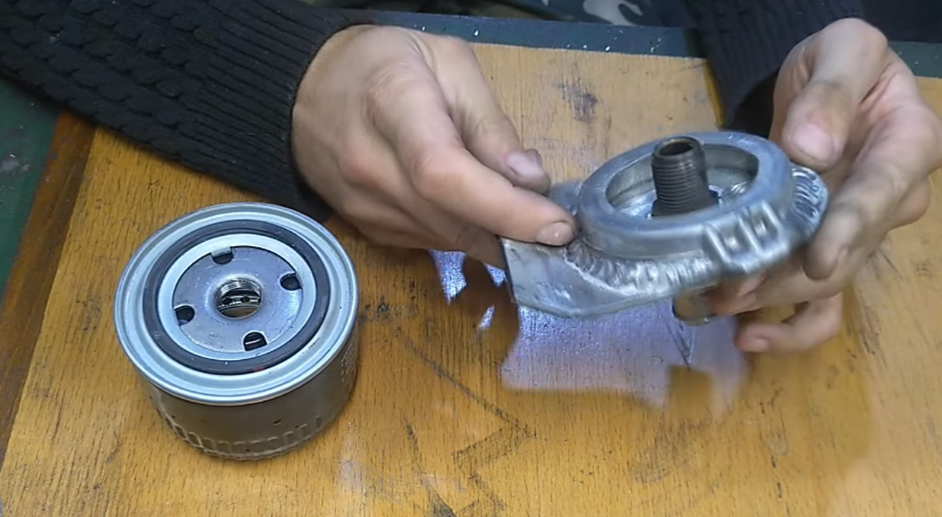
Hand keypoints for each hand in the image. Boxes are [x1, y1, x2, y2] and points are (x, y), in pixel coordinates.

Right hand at [291, 26, 575, 265]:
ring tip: (524, 216)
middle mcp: (370, 165)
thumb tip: (529, 179)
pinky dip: (464, 235)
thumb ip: (489, 122)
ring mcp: (362, 204)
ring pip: (444, 239)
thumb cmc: (382, 64)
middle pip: (450, 218)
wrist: (304, 89)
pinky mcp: (366, 227)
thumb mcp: (448, 63)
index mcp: (393, 105)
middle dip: (515, 232)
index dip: (505, 209)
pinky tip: (481, 215)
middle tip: (559, 230)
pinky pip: (429, 243)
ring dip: (493, 237)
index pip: (446, 174)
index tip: (558, 226)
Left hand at [709, 18, 941, 352]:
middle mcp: (891, 202)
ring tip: (718, 305)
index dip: (849, 230)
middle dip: (786, 277)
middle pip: (846, 255)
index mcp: (907, 148)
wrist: (828, 85)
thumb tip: (808, 149)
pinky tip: (746, 336)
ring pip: (826, 288)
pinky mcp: (824, 249)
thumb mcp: (844, 48)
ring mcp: (857, 233)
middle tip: (727, 286)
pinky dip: (786, 327)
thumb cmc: (842, 60)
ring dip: (772, 303)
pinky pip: (819, 305)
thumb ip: (830, 91)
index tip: (819, 260)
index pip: (880, 194)